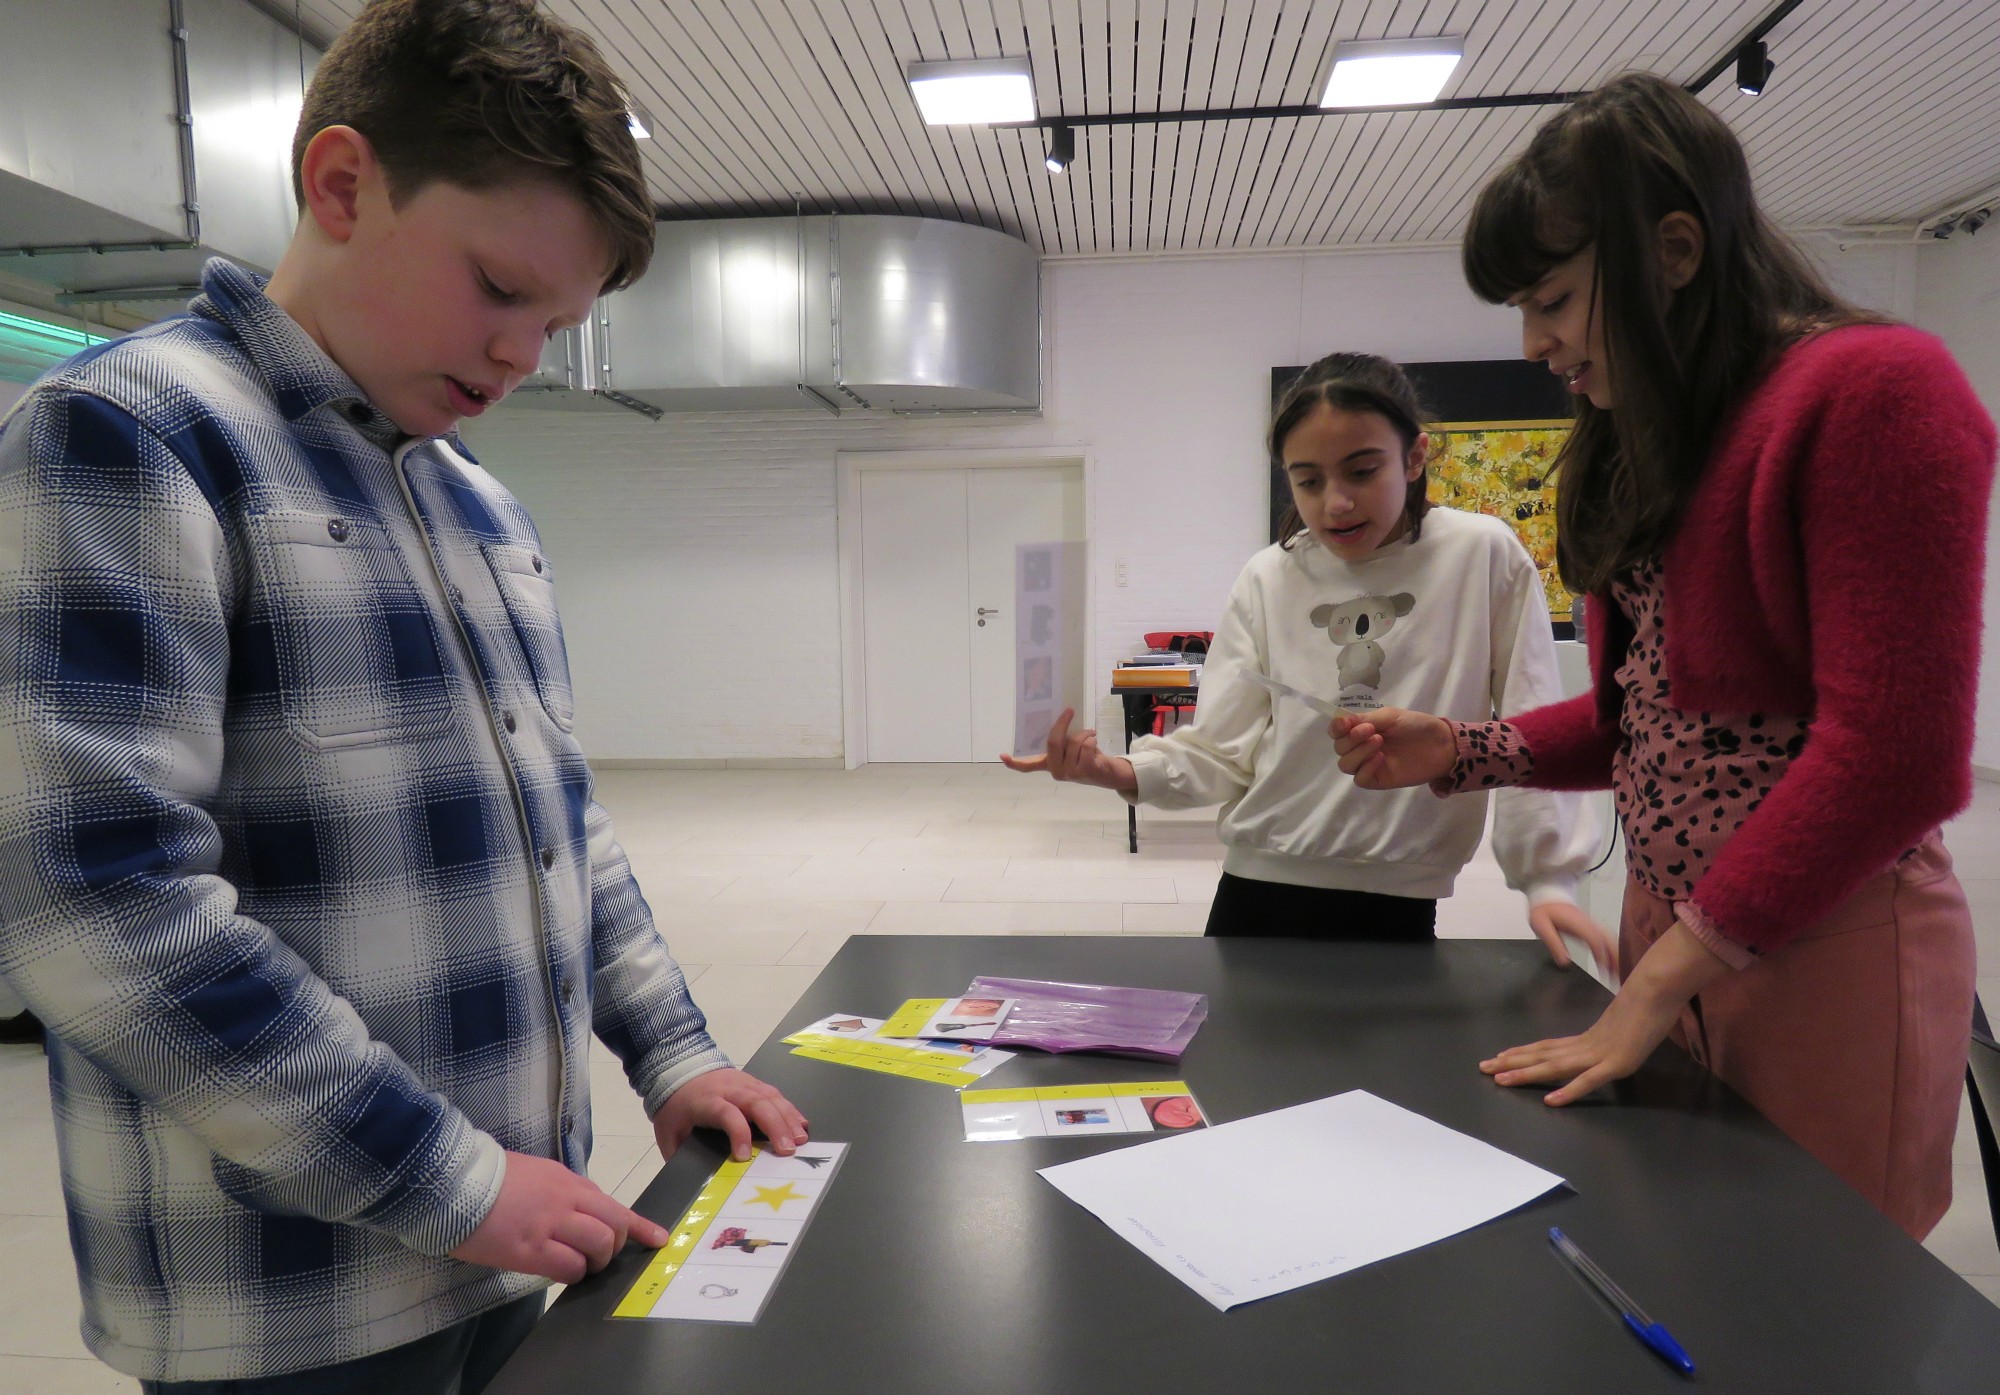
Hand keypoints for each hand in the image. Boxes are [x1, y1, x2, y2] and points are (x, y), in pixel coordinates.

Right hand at [450, 1151, 669, 1283]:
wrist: (453, 1182)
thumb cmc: (491, 1179)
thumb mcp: (537, 1174)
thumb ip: (563, 1192)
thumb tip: (583, 1213)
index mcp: (568, 1181)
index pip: (614, 1204)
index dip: (639, 1226)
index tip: (658, 1239)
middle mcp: (566, 1200)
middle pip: (614, 1226)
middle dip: (615, 1246)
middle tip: (600, 1257)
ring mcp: (549, 1225)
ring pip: (598, 1246)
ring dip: (595, 1263)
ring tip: (578, 1266)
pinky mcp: (528, 1250)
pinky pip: (568, 1267)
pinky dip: (571, 1274)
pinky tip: (557, 1271)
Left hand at [653, 1067, 809, 1163]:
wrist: (678, 1068)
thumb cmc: (676, 1106)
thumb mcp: (667, 1132)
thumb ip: (679, 1155)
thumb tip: (693, 1183)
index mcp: (706, 1102)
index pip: (726, 1113)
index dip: (738, 1133)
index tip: (744, 1157)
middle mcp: (729, 1090)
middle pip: (756, 1103)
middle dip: (775, 1126)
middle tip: (788, 1150)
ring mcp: (744, 1083)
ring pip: (770, 1097)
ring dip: (788, 1118)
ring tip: (801, 1140)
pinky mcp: (754, 1082)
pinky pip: (775, 1094)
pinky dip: (790, 1109)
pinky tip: (800, 1124)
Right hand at [998, 707, 1137, 791]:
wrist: (1107, 772)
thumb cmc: (1087, 756)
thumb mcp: (1070, 747)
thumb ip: (1062, 738)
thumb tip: (1060, 715)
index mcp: (1049, 764)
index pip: (1027, 767)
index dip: (1014, 762)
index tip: (1002, 756)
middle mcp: (1056, 771)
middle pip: (1052, 742)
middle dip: (1062, 723)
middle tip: (1069, 710)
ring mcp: (1069, 773)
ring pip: (1074, 742)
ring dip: (1085, 732)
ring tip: (1091, 734)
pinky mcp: (1084, 771)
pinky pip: (1086, 746)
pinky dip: (1092, 738)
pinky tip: (1095, 742)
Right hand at [1328, 707, 1456, 788]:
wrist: (1441, 744)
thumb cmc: (1416, 726)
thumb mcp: (1390, 716)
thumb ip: (1365, 718)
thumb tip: (1342, 720)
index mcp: (1362, 730)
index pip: (1337, 732)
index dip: (1336, 728)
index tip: (1345, 723)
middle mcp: (1361, 748)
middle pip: (1339, 748)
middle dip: (1351, 738)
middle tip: (1372, 730)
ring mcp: (1369, 765)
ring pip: (1345, 765)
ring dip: (1357, 752)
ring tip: (1378, 741)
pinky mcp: (1378, 780)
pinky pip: (1360, 779)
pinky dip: (1365, 768)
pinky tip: (1380, 758)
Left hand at [1479, 919, 1729, 1104]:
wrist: (1661, 987)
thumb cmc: (1648, 1002)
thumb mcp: (1626, 1023)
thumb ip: (1613, 1035)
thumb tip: (1608, 1040)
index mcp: (1589, 1037)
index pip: (1548, 1046)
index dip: (1523, 1052)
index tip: (1500, 1056)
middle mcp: (1588, 1045)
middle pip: (1543, 1055)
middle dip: (1512, 1063)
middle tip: (1483, 1067)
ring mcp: (1601, 1054)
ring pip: (1555, 1066)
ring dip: (1527, 1074)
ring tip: (1501, 1080)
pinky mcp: (1618, 1063)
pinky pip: (1588, 1080)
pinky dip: (1569, 1090)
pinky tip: (1550, 1101)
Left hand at [1526, 901, 1615, 974]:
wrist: (1548, 896)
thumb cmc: (1544, 910)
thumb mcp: (1541, 926)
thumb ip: (1553, 943)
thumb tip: (1564, 962)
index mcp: (1577, 924)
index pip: (1594, 939)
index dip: (1601, 952)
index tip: (1605, 967)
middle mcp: (1589, 924)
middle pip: (1608, 940)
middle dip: (1616, 957)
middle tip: (1620, 973)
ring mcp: (1592, 924)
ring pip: (1611, 940)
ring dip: (1617, 954)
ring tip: (1621, 971)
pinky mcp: (1592, 927)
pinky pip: (1607, 939)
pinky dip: (1613, 950)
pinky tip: (1614, 962)